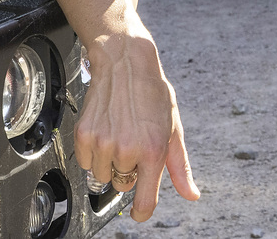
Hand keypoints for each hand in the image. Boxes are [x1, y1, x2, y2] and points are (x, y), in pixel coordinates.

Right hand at [74, 33, 200, 221]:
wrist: (125, 63)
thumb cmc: (152, 93)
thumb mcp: (174, 129)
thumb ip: (180, 167)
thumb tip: (191, 195)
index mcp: (153, 151)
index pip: (145, 201)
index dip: (142, 212)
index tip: (140, 212)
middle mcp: (128, 150)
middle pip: (123, 186)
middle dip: (129, 171)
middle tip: (134, 143)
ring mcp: (104, 143)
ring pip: (103, 176)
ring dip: (110, 162)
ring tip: (120, 134)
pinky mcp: (84, 136)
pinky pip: (86, 163)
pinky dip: (93, 153)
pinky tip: (105, 131)